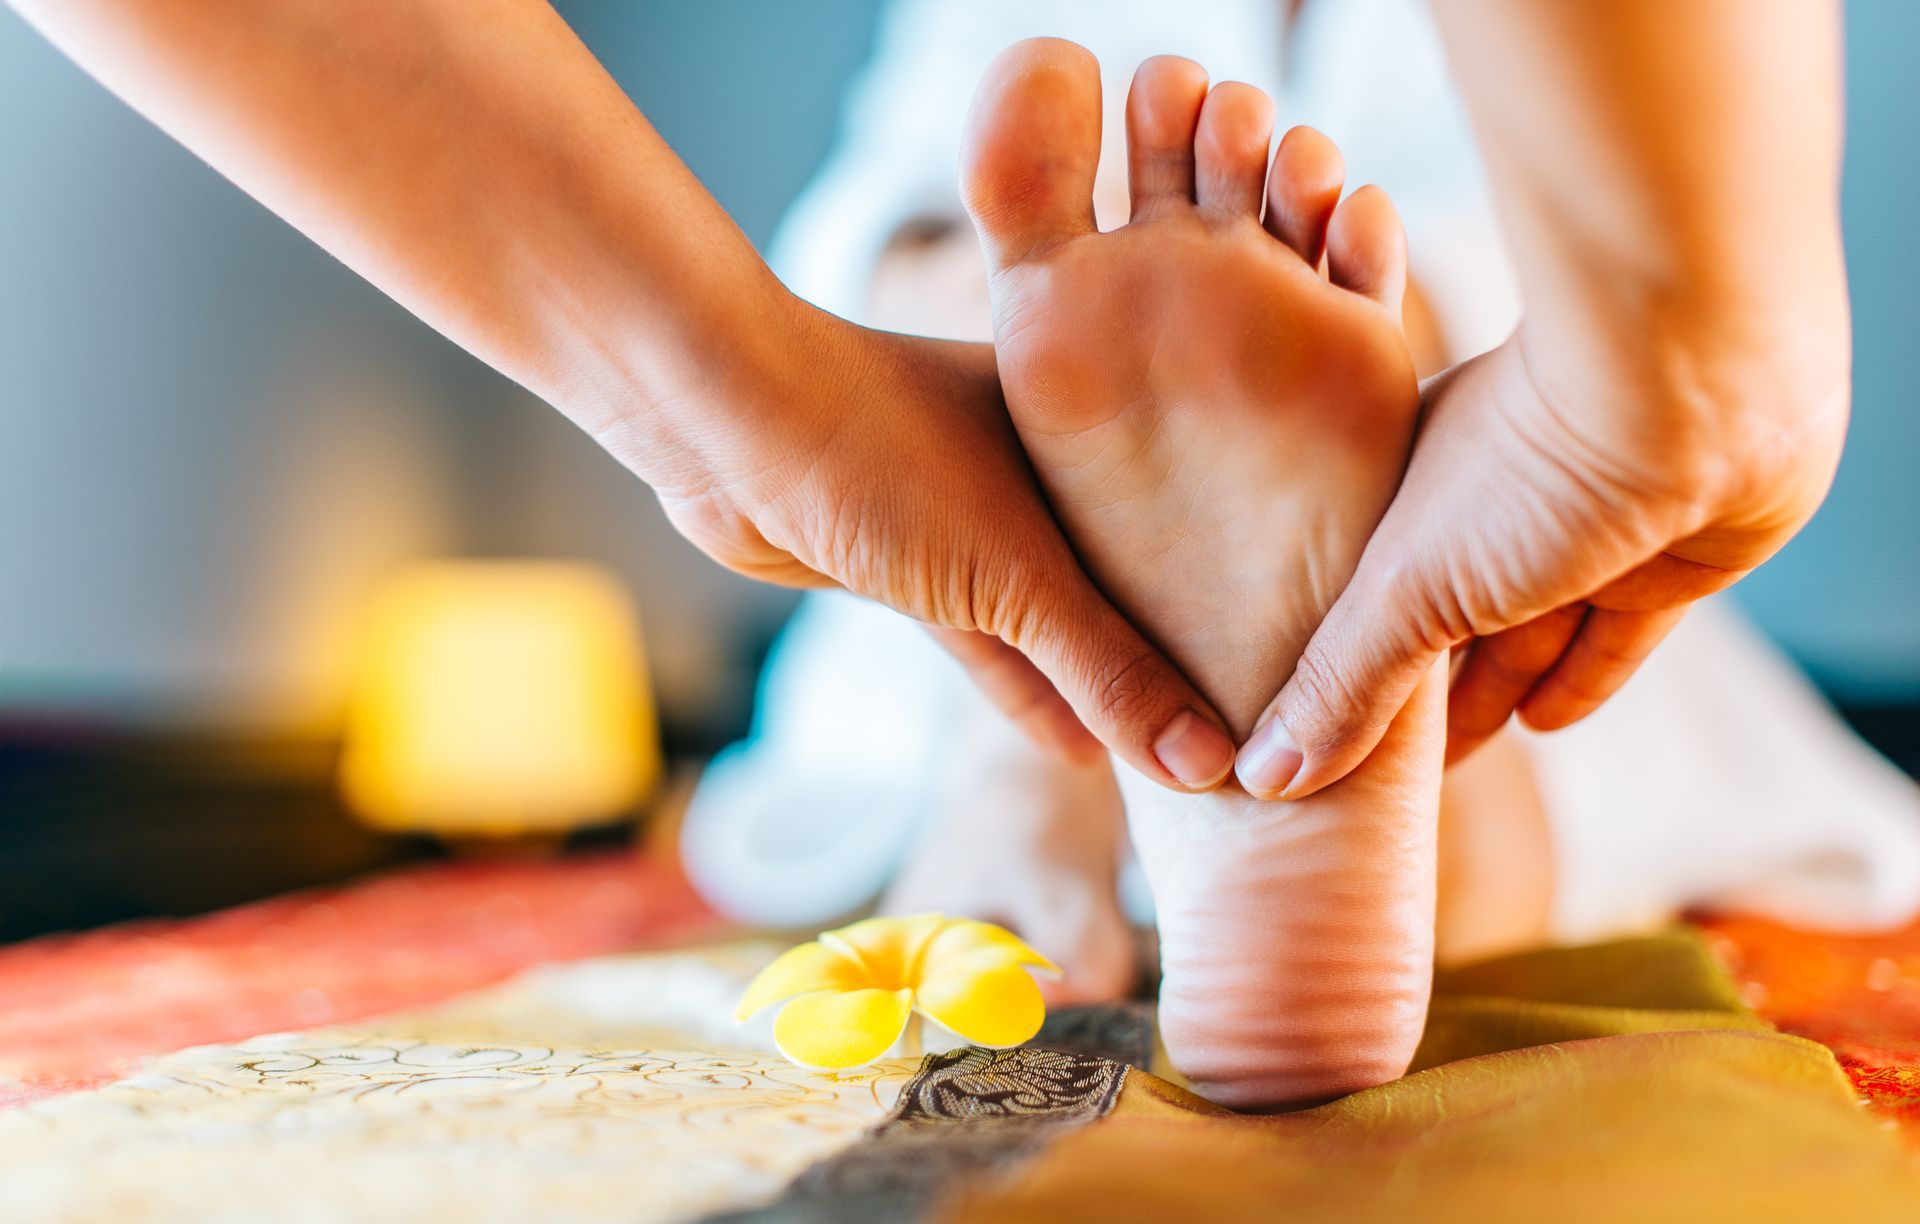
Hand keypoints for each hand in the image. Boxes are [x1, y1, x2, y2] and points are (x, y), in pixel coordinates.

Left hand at [595, 289, 1236, 790]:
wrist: (720, 427)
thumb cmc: (879, 451)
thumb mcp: (1018, 574)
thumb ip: (1110, 672)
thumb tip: (1203, 766)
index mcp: (1093, 424)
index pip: (1192, 525)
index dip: (1234, 603)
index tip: (1288, 684)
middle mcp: (1045, 464)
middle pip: (1130, 576)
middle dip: (1175, 655)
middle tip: (1243, 745)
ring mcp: (974, 512)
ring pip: (1053, 616)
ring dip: (1097, 686)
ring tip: (1172, 766)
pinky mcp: (912, 561)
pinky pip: (988, 638)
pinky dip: (1023, 688)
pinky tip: (1075, 748)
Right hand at [1235, 316, 1848, 798]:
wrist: (1696, 385)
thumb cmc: (1529, 460)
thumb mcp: (1405, 587)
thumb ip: (1342, 683)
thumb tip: (1268, 776)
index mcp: (1411, 485)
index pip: (1362, 593)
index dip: (1336, 663)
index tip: (1305, 735)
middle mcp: (1492, 501)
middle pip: (1445, 619)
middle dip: (1413, 691)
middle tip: (1371, 772)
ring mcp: (1584, 528)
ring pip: (1529, 634)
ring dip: (1493, 692)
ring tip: (1449, 763)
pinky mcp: (1669, 556)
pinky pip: (1614, 635)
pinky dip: (1579, 678)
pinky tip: (1543, 724)